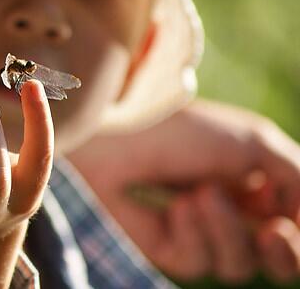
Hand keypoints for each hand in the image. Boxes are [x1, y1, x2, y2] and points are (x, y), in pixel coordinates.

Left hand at [67, 99, 299, 284]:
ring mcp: (198, 233)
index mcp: (254, 184)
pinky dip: (193, 234)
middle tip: (273, 232)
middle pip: (277, 264)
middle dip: (284, 255)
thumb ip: (299, 180)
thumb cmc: (182, 131)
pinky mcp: (166, 249)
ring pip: (240, 266)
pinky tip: (177, 207)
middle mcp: (230, 211)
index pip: (293, 227)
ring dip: (226, 230)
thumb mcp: (254, 144)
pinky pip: (198, 264)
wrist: (114, 136)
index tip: (289, 224)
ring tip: (200, 193)